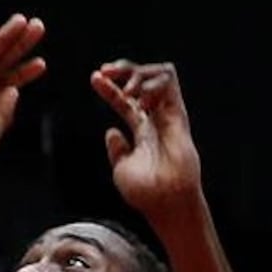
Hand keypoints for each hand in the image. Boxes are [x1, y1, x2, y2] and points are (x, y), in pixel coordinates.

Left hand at [94, 60, 203, 223]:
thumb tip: (111, 132)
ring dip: (138, 74)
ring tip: (127, 90)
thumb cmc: (145, 192)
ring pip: (158, 76)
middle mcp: (155, 120)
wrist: (165, 201)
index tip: (94, 78)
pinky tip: (141, 99)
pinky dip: (153, 82)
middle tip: (105, 71)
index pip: (124, 102)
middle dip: (123, 70)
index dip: (109, 88)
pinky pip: (170, 85)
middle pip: (141, 82)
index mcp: (141, 132)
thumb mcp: (121, 169)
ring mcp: (168, 116)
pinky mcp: (178, 115)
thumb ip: (116, 150)